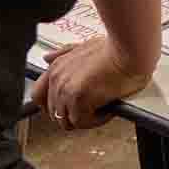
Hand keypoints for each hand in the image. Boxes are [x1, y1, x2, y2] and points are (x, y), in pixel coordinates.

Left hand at [30, 38, 152, 129]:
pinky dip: (96, 120)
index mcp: (56, 67)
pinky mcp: (78, 99)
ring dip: (85, 119)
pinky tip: (108, 110)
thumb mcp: (84, 45)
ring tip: (102, 110)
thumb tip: (48, 58)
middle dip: (72, 114)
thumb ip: (64, 53)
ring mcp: (65, 90)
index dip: (52, 106)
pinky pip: (82, 122)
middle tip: (91, 110)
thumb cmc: (115, 47)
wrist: (130, 49)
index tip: (68, 108)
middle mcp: (57, 79)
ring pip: (67, 121)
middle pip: (53, 113)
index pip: (38, 96)